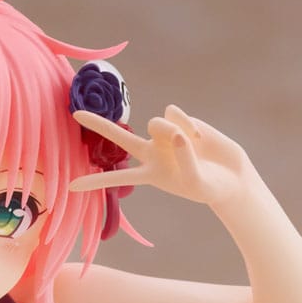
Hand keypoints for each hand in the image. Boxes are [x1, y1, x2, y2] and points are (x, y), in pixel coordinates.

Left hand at [69, 104, 257, 207]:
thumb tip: (177, 134)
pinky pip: (174, 114)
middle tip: (75, 114)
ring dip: (171, 131)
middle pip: (118, 137)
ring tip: (190, 143)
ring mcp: (165, 135)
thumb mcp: (196, 181)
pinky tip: (199, 135)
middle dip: (98, 125)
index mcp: (149, 173)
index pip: (116, 177)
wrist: (231, 177)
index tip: (70, 187)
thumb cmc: (210, 187)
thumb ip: (184, 158)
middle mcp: (152, 151)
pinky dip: (186, 124)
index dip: (94, 182)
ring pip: (156, 122)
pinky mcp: (181, 120)